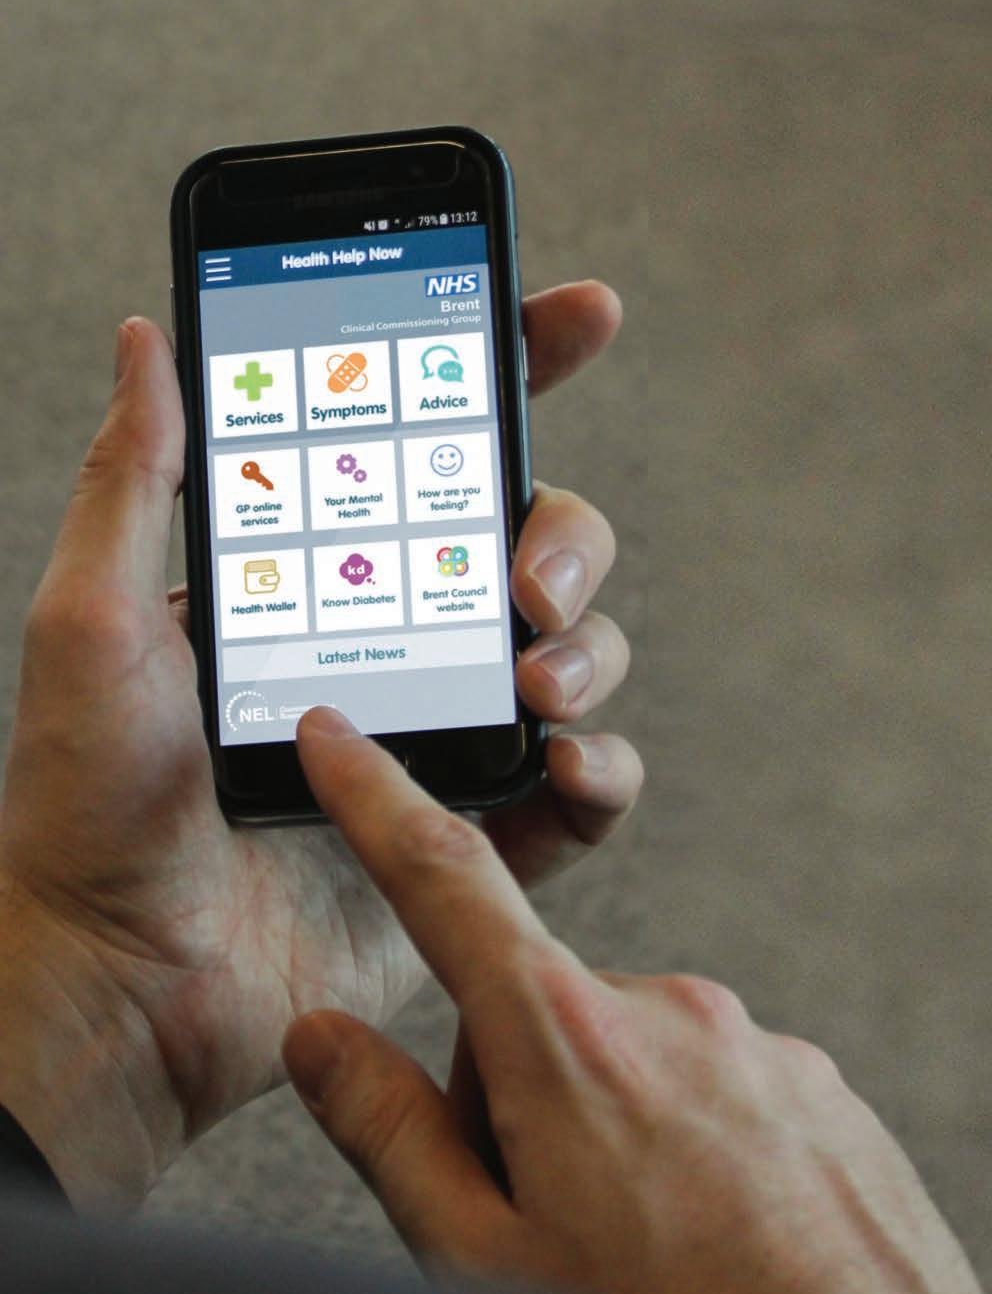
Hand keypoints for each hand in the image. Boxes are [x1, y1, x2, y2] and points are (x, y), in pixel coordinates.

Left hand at [0, 286, 640, 1207]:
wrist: (124, 979)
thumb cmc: (88, 807)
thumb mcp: (92, 621)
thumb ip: (136, 482)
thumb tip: (148, 337)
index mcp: (326, 578)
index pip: (437, 455)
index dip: (517, 373)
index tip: (577, 314)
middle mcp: (401, 647)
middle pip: (538, 548)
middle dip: (567, 536)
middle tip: (524, 574)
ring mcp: (448, 744)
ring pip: (580, 657)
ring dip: (589, 650)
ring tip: (532, 681)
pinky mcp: (482, 842)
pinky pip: (582, 793)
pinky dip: (602, 771)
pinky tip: (565, 764)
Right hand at [283, 710, 991, 1293]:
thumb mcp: (484, 1262)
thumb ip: (390, 1133)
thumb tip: (322, 1035)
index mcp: (569, 1040)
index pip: (448, 885)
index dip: (379, 802)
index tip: (340, 741)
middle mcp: (674, 1012)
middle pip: (541, 1015)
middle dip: (517, 1095)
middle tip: (545, 1220)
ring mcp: (762, 1047)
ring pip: (635, 1064)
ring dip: (613, 1133)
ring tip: (648, 1255)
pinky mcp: (824, 1088)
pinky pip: (722, 1094)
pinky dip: (695, 1152)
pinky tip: (721, 1251)